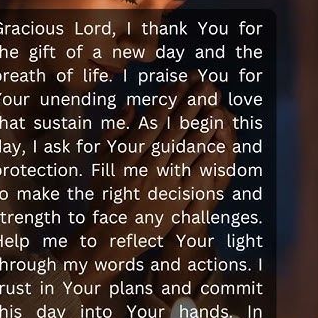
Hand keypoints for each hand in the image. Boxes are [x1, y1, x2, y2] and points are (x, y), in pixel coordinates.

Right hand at [88, 75, 224, 258]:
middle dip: (192, 105)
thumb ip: (114, 130)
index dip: (169, 99)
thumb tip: (132, 105)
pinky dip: (206, 160)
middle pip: (173, 130)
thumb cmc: (104, 193)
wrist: (108, 235)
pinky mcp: (174, 201)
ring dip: (203, 128)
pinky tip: (217, 145)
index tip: (183, 81)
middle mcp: (145, 166)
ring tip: (217, 109)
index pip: (152, 120)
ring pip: (186, 151)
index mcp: (127, 154)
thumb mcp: (101, 159)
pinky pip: (193, 177)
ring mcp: (161, 184)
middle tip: (207, 85)